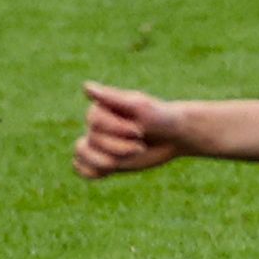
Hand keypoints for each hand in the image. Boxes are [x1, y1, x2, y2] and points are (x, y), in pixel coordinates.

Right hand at [73, 83, 192, 177]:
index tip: (139, 131)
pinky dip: (89, 172)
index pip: (94, 120)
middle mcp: (96, 126)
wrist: (175, 136)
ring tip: (122, 162)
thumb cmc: (159, 117)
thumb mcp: (140, 106)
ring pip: (82, 154)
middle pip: (92, 139)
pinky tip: (107, 170)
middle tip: (141, 146)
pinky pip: (84, 170)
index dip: (116, 129)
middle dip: (118, 147)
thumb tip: (85, 86)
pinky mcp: (105, 162)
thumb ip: (112, 98)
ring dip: (103, 161)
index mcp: (101, 108)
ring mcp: (100, 145)